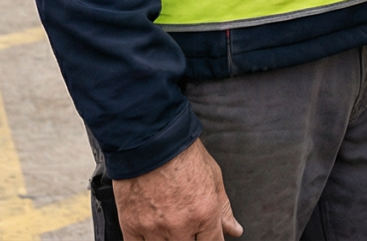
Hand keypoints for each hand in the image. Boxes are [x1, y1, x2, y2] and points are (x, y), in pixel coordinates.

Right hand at [113, 139, 241, 239]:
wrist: (148, 137)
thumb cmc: (182, 152)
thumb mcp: (213, 175)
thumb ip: (224, 208)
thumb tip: (234, 230)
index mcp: (205, 213)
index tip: (205, 236)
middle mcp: (181, 225)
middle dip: (190, 238)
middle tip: (184, 221)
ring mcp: (154, 228)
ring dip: (168, 239)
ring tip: (168, 220)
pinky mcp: (131, 225)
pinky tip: (151, 231)